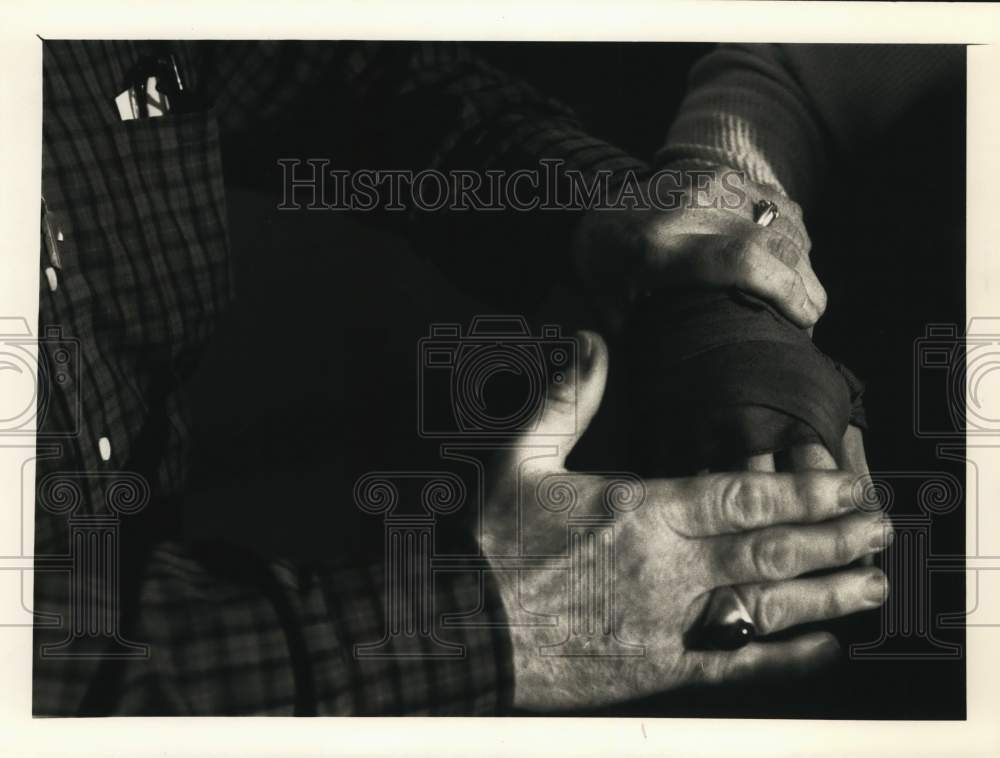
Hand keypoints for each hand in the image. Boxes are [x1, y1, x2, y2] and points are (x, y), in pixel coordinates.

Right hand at [481, 332, 890, 710]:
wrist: (465, 632)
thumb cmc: (493, 546)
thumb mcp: (519, 459)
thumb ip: (566, 399)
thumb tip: (591, 341)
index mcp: (639, 511)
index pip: (739, 494)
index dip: (802, 487)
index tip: (847, 482)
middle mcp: (667, 566)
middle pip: (769, 550)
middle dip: (833, 537)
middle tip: (882, 529)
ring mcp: (669, 622)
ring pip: (766, 607)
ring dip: (827, 595)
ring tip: (874, 584)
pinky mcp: (661, 668)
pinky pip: (737, 665)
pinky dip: (785, 658)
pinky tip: (824, 648)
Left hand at [572, 166, 825, 332]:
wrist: (595, 209)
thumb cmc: (605, 272)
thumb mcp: (613, 312)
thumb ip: (649, 340)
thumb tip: (693, 379)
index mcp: (656, 246)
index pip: (742, 260)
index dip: (786, 290)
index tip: (806, 322)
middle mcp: (689, 206)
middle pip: (775, 243)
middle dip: (806, 287)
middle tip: (808, 323)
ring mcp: (712, 183)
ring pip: (786, 224)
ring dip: (803, 265)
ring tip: (797, 300)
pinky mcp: (728, 175)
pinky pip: (782, 208)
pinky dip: (794, 240)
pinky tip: (788, 267)